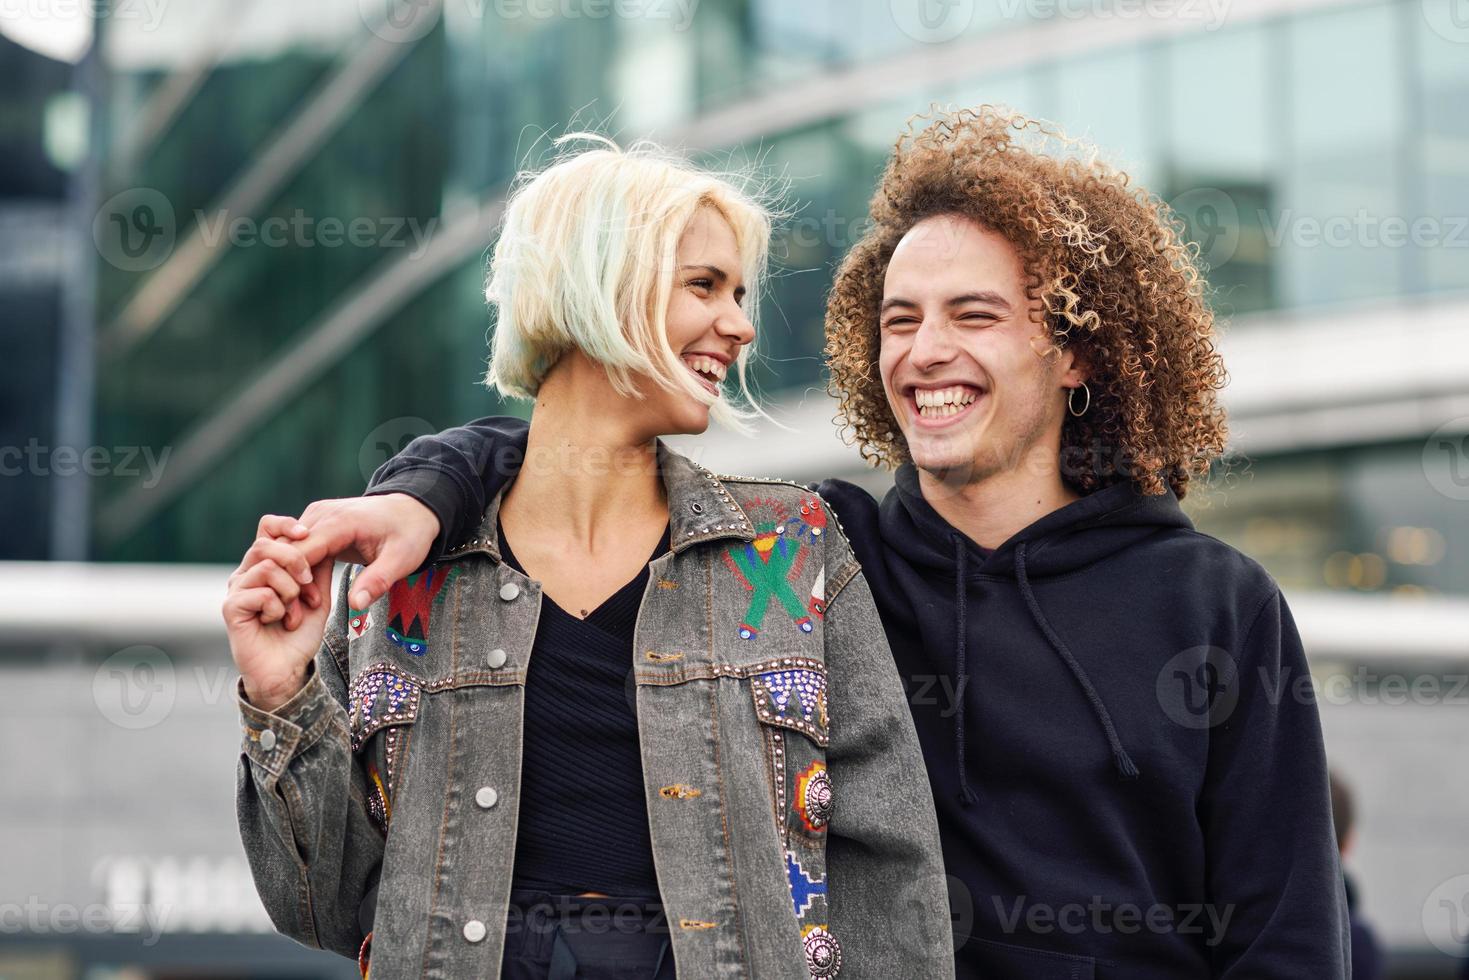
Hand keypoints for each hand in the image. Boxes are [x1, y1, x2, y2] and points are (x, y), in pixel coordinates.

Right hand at [224, 542, 333, 711]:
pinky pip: (261, 593)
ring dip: (290, 591)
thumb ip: (318, 567)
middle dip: (295, 561)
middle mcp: (246, 573)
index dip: (285, 525)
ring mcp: (236, 590)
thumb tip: (324, 539)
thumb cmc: (300, 633)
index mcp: (266, 565)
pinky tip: (280, 622)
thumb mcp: (318, 594)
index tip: (306, 533)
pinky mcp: (231, 608)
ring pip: (266, 568)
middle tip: (308, 585)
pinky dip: (279, 608)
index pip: (267, 528)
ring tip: (294, 612)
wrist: (288, 669)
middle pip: (265, 544)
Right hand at [255, 493, 440, 624]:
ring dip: (290, 574)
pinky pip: (297, 545)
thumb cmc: (409, 533)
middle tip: (302, 609)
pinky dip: (297, 566)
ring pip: (287, 547)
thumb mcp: (401, 559)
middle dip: (289, 579)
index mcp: (339, 521)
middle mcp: (321, 513)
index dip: (297, 579)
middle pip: (286, 549)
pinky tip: (308, 587)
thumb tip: (356, 605)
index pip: (300, 551)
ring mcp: (316, 515)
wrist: (413, 509)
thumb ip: (378, 581)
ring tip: (307, 601)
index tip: (308, 604)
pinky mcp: (316, 521)